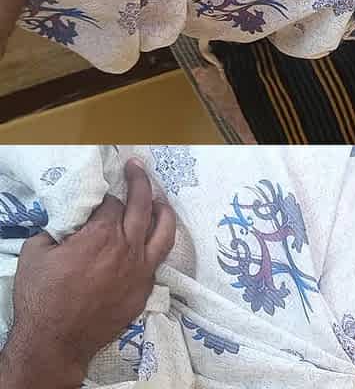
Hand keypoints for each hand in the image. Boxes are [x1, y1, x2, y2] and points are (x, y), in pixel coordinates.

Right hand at [0, 159, 175, 388]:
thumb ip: (57, 230)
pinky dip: (157, 245)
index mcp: (101, 235)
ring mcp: (141, 269)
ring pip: (164, 232)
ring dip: (164, 211)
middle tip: (137, 168)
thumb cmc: (42, 297)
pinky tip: (154, 240)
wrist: (57, 340)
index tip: (102, 195)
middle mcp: (127, 247)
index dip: (106, 196)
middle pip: (142, 205)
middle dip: (140, 182)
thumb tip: (70, 223)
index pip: (112, 203)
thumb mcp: (35, 253)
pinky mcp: (145, 288)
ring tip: (161, 201)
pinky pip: (158, 260)